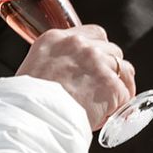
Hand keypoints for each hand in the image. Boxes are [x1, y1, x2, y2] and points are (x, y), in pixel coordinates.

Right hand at [16, 25, 134, 130]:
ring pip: (124, 69)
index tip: (97, 65)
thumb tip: (66, 77)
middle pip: (111, 50)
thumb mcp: (33, 69)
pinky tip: (109, 115)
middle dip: (110, 69)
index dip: (99, 50)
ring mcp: (96, 62)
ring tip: (112, 103)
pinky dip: (120, 105)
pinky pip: (125, 93)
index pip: (93, 33)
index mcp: (56, 39)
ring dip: (120, 85)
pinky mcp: (109, 84)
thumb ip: (54, 64)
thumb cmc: (27, 102)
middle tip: (103, 88)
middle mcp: (79, 45)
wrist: (33, 118)